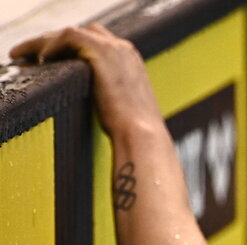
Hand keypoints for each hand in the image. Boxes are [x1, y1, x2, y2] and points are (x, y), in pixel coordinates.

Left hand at [10, 24, 161, 135]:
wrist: (141, 134)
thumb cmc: (133, 132)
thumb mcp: (124, 108)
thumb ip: (111, 96)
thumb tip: (96, 104)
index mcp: (132, 63)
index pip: (100, 43)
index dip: (75, 50)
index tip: (55, 61)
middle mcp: (125, 50)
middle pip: (86, 33)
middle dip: (60, 44)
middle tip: (37, 57)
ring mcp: (115, 48)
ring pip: (73, 33)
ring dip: (49, 43)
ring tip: (30, 57)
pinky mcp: (102, 50)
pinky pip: (69, 36)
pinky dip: (53, 44)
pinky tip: (42, 60)